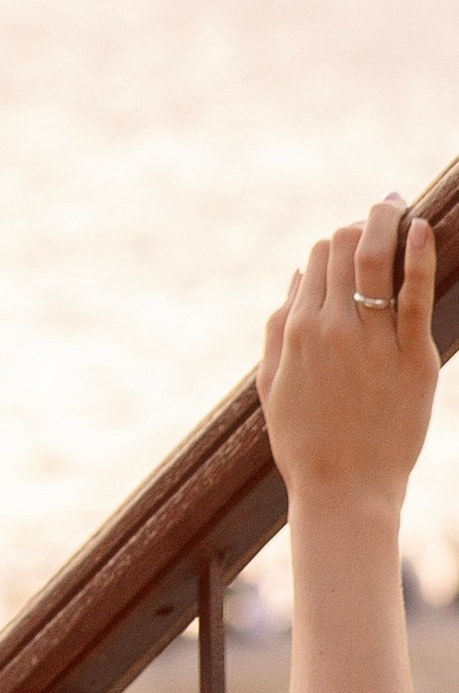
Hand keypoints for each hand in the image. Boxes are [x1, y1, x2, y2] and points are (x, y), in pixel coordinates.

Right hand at [259, 197, 439, 514]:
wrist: (343, 487)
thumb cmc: (304, 442)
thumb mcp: (272, 385)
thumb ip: (277, 330)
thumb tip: (294, 282)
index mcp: (293, 332)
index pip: (315, 263)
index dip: (334, 246)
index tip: (352, 242)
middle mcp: (328, 326)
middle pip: (343, 251)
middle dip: (361, 226)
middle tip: (382, 210)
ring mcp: (369, 339)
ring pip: (373, 259)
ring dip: (384, 222)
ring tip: (397, 205)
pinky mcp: (410, 355)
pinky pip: (413, 292)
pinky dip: (417, 254)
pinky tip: (421, 228)